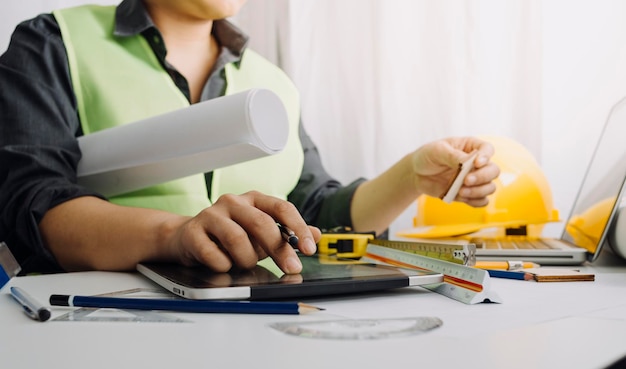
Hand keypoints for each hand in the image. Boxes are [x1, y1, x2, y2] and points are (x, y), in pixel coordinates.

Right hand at [167, 191, 320, 273]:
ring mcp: (211, 215)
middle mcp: (233, 202)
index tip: (310, 249)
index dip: (298, 228)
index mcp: (254, 200)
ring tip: (244, 263)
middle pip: (262, 224)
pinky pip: (214, 255)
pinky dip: (223, 265)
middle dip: (279, 250)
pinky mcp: (192, 232)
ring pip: (238, 240)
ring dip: (246, 259)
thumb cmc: (229, 235)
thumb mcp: (261, 232)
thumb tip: (317, 234)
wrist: (185, 237)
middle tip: (291, 268)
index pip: (282, 208)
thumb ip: (287, 233)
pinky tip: (222, 263)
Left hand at [411, 137, 498, 206]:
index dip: (486, 157)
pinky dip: (475, 201)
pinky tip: (463, 198)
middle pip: (493, 170)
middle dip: (483, 177)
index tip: (476, 163)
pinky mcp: (468, 193)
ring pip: (490, 187)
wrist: (416, 173)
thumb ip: (452, 155)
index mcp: (471, 147)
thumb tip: (466, 162)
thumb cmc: (428, 156)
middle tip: (466, 180)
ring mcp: (474, 180)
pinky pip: (481, 201)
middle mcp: (476, 164)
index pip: (487, 149)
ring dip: (479, 191)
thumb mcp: (437, 150)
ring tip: (461, 191)